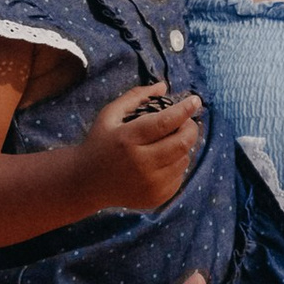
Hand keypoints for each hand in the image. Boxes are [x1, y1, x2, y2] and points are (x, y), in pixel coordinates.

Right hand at [74, 82, 203, 214]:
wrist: (87, 183)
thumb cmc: (100, 142)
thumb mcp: (110, 115)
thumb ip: (136, 97)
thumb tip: (164, 86)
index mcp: (128, 139)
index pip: (164, 122)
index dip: (184, 110)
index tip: (196, 100)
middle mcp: (140, 163)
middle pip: (181, 143)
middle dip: (190, 128)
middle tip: (187, 121)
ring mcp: (150, 183)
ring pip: (183, 159)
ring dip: (182, 147)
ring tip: (167, 141)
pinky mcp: (157, 197)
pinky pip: (179, 176)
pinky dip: (176, 164)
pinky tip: (160, 161)